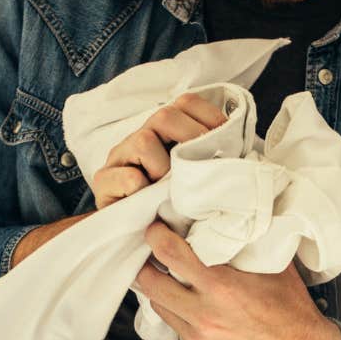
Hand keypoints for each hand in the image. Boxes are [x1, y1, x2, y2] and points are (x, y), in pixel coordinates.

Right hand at [92, 92, 226, 207]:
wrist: (140, 237)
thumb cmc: (174, 205)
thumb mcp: (198, 176)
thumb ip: (211, 156)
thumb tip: (237, 142)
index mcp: (164, 130)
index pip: (186, 102)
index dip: (209, 118)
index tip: (226, 146)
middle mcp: (141, 136)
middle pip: (164, 115)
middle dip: (190, 140)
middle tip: (199, 168)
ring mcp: (119, 156)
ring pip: (143, 141)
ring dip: (163, 168)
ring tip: (168, 190)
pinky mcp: (104, 181)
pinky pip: (128, 177)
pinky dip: (143, 190)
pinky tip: (148, 202)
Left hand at [135, 220, 340, 339]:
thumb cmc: (293, 308)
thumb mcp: (275, 267)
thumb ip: (248, 244)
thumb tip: (230, 217)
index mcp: (222, 286)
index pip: (171, 254)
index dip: (157, 235)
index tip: (157, 226)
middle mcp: (204, 313)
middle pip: (151, 282)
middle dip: (146, 261)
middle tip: (153, 248)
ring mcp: (199, 335)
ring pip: (157, 304)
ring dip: (156, 285)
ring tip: (165, 270)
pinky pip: (172, 322)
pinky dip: (172, 306)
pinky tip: (182, 296)